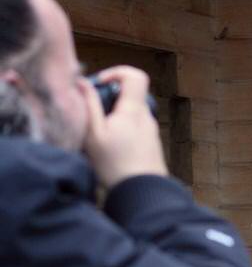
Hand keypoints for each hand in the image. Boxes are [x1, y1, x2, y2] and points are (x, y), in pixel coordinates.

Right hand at [79, 66, 166, 187]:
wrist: (142, 194)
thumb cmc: (115, 165)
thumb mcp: (94, 134)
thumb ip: (89, 106)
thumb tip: (84, 82)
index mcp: (134, 111)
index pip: (136, 76)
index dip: (117, 72)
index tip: (100, 84)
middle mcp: (147, 118)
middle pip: (130, 94)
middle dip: (110, 98)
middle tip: (93, 113)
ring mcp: (151, 131)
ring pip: (131, 112)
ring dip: (114, 115)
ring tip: (100, 134)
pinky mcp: (151, 144)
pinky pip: (135, 127)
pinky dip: (122, 129)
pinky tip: (111, 147)